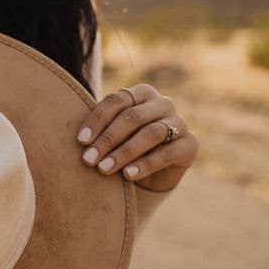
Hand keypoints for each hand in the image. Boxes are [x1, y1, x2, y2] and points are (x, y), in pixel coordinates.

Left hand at [74, 83, 197, 191]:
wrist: (155, 170)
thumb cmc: (126, 145)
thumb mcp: (113, 135)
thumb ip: (100, 130)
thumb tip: (78, 139)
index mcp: (142, 93)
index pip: (117, 100)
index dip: (98, 120)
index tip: (81, 141)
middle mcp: (163, 103)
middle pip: (133, 117)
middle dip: (108, 139)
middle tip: (89, 159)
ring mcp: (179, 122)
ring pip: (151, 133)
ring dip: (124, 152)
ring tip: (104, 169)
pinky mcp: (190, 144)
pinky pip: (167, 153)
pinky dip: (145, 164)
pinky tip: (128, 175)